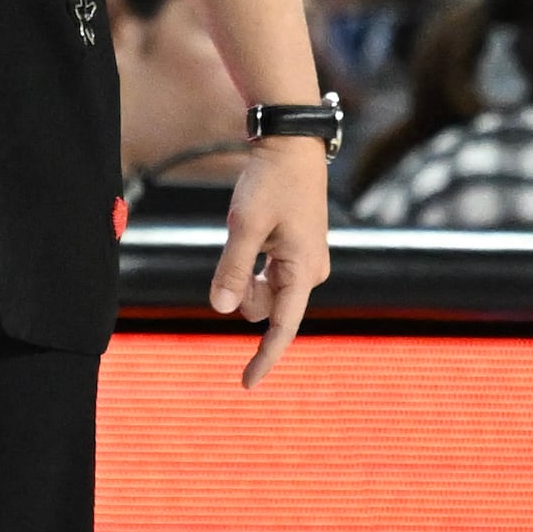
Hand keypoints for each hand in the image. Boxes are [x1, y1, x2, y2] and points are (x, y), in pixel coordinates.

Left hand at [209, 132, 329, 386]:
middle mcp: (310, 273)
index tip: (246, 384)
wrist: (291, 147)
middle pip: (266, 308)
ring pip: (264, 294)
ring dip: (246, 277)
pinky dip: (252, 267)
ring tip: (249, 234)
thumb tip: (222, 308)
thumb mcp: (246, 224)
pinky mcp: (297, 255)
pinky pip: (268, 278)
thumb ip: (233, 268)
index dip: (264, 357)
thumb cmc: (271, 182)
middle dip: (244, 292)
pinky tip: (253, 237)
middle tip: (241, 245)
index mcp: (304, 270)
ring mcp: (305, 264)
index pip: (282, 326)